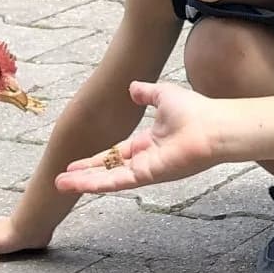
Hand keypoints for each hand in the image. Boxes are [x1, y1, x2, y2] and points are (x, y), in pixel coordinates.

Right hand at [0, 216, 48, 257]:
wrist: (31, 230)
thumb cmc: (7, 236)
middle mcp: (5, 225)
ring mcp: (20, 225)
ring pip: (9, 223)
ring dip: (4, 223)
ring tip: (2, 221)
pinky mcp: (34, 229)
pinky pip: (27, 227)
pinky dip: (24, 226)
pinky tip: (28, 228)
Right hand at [55, 82, 218, 193]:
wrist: (214, 125)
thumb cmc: (196, 111)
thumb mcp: (164, 95)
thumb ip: (147, 93)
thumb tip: (131, 87)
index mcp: (150, 143)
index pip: (116, 154)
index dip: (96, 159)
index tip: (75, 163)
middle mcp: (146, 159)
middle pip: (108, 169)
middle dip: (85, 174)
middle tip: (62, 179)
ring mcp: (146, 170)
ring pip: (108, 178)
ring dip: (84, 182)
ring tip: (59, 184)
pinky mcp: (147, 175)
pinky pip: (117, 181)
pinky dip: (96, 183)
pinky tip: (76, 184)